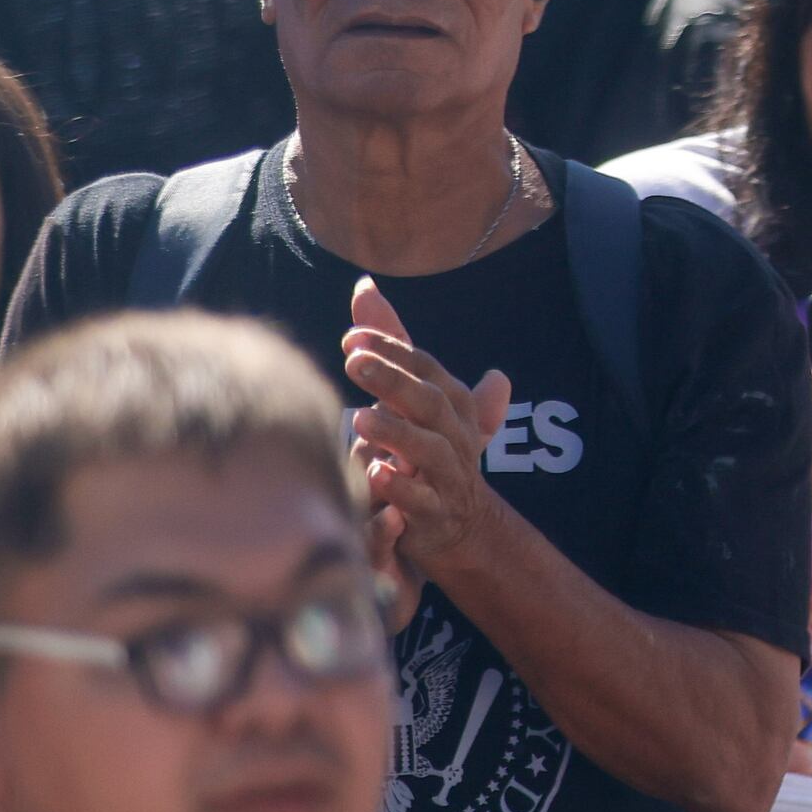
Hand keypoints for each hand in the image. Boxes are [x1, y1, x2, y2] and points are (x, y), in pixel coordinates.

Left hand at [343, 283, 514, 586]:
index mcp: (453, 404)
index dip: (394, 351)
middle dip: (395, 381)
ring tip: (360, 419)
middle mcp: (456, 436)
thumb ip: (390, 345)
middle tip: (354, 362)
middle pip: (431, 402)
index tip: (353, 337)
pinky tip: (375, 473)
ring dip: (398, 433)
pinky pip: (421, 502)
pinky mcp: (436, 517)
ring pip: (430, 451)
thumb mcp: (413, 396)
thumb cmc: (427, 450)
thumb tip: (364, 286)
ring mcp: (449, 477)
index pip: (426, 368)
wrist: (458, 524)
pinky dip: (401, 488)